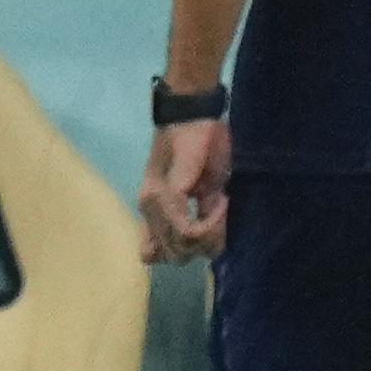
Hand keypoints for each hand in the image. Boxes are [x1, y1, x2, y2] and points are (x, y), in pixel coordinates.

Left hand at [140, 116, 229, 262]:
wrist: (192, 114)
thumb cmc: (201, 148)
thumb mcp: (204, 189)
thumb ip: (197, 218)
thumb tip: (205, 248)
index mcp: (154, 210)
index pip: (156, 255)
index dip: (189, 252)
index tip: (213, 231)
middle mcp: (148, 209)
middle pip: (175, 257)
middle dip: (204, 248)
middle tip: (221, 222)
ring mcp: (154, 202)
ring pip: (181, 246)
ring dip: (210, 235)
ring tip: (222, 207)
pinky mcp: (167, 193)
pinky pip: (187, 228)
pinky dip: (210, 223)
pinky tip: (221, 201)